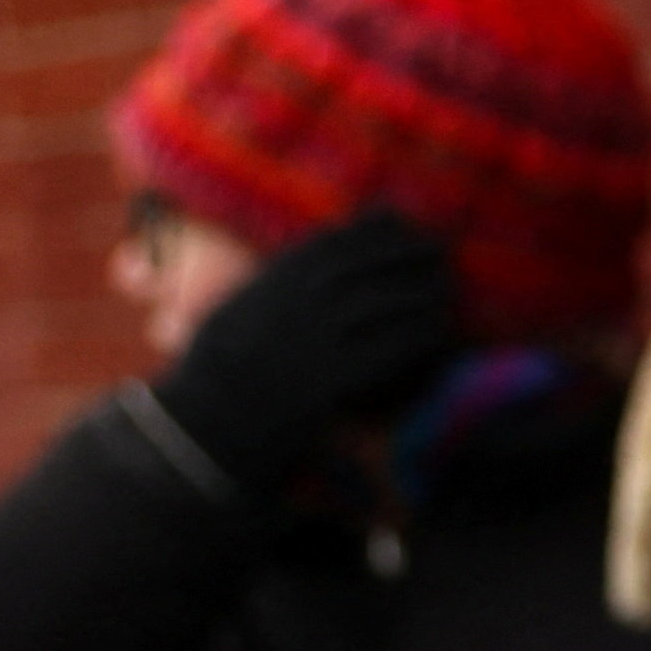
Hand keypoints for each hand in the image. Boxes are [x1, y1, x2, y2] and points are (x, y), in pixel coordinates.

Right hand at [148, 211, 460, 491]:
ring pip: (380, 306)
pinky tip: (441, 333)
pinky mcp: (328, 382)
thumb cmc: (218, 375)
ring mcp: (309, 342)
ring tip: (448, 290)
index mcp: (266, 285)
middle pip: (362, 267)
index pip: (329, 243)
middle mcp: (289, 306)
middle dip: (406, 254)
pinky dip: (419, 339)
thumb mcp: (234, 314)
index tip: (403, 220)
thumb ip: (271, 283)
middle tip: (441, 248)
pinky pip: (386, 353)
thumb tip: (311, 255)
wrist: (202, 431)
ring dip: (421, 294)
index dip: (372, 230)